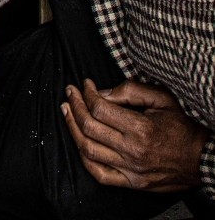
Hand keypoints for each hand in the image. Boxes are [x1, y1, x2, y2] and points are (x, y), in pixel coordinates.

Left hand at [63, 78, 207, 190]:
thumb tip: (102, 92)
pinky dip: (84, 157)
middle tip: (70, 93)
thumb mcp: (161, 98)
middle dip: (74, 106)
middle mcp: (132, 151)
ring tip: (67, 111)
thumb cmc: (182, 127)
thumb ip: (130, 91)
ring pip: (88, 150)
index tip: (85, 84)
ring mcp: (130, 170)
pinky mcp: (131, 183)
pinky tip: (78, 141)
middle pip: (89, 127)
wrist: (200, 159)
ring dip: (72, 128)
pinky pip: (99, 174)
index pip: (100, 108)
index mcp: (141, 128)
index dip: (87, 93)